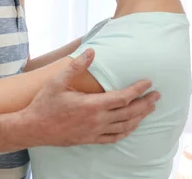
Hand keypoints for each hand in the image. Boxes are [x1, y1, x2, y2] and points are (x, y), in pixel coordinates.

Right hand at [23, 49, 159, 145]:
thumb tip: (92, 51)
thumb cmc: (44, 104)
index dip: (138, 90)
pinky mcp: (90, 140)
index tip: (148, 82)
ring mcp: (94, 132)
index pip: (122, 97)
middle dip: (145, 103)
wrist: (33, 128)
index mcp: (91, 105)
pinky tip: (131, 127)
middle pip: (129, 113)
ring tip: (150, 109)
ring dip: (139, 117)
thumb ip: (76, 66)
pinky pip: (114, 138)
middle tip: (157, 95)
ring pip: (124, 126)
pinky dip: (126, 131)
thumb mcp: (57, 81)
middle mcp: (97, 121)